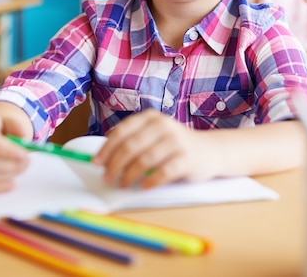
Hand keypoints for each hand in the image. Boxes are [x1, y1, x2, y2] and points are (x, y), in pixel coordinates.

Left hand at [93, 109, 221, 188]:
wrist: (210, 150)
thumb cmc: (174, 145)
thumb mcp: (153, 135)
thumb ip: (132, 141)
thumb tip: (104, 158)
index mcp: (150, 117)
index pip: (122, 131)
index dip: (107, 148)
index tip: (96, 163)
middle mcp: (162, 125)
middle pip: (131, 146)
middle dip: (115, 164)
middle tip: (107, 178)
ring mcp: (176, 141)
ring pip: (145, 159)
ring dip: (129, 175)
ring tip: (122, 184)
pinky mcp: (187, 158)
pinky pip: (164, 172)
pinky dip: (150, 181)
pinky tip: (143, 187)